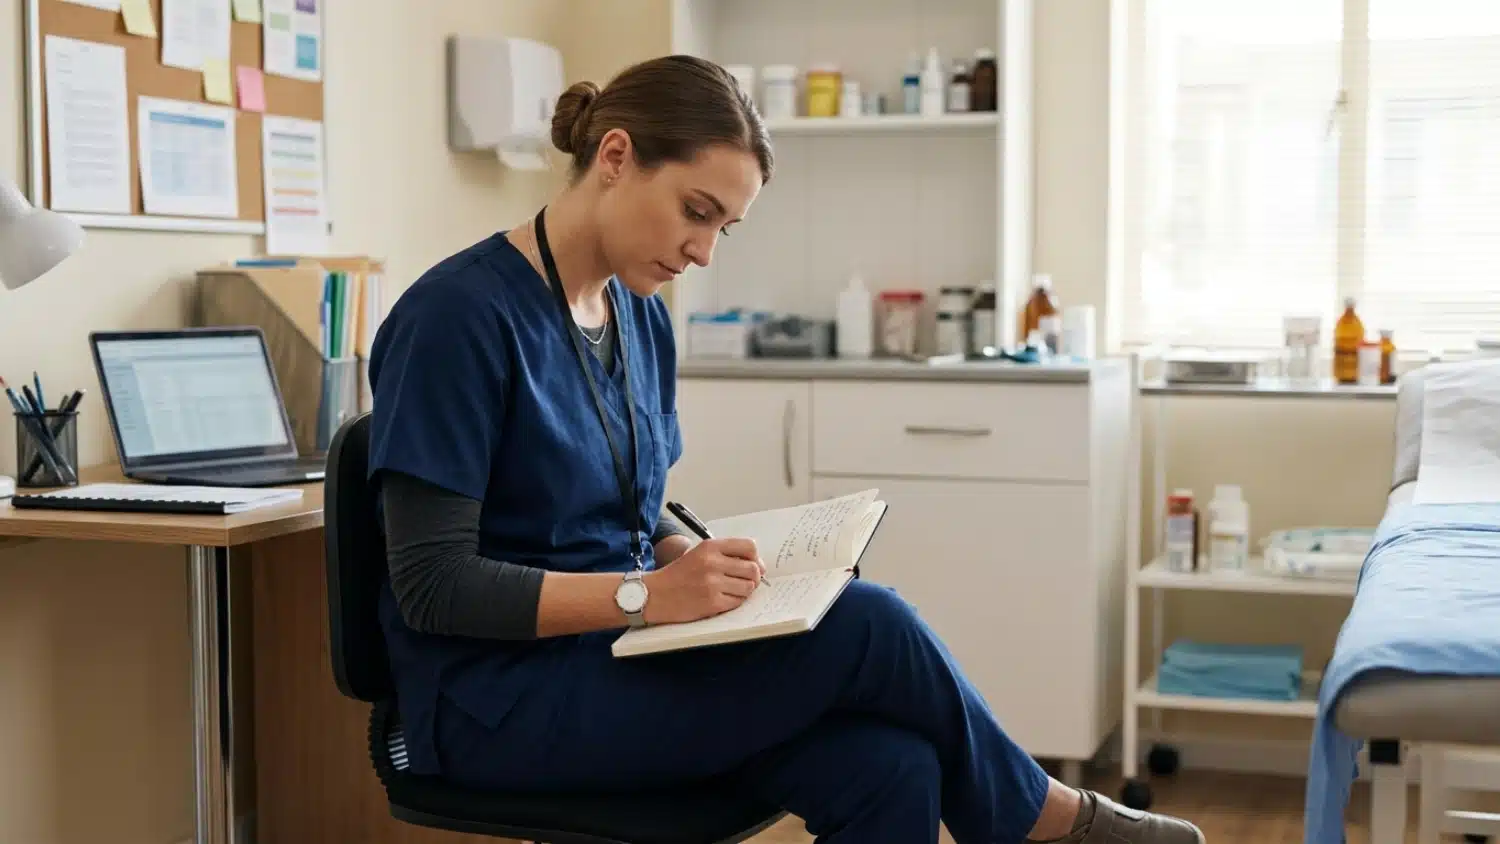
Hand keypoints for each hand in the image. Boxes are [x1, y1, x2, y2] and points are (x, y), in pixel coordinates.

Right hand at [642, 538, 765, 624]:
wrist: (655, 594)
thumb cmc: (678, 575)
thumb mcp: (699, 554)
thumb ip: (725, 554)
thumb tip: (758, 565)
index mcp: (710, 547)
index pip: (749, 546)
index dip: (756, 558)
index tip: (754, 565)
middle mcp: (713, 562)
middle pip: (753, 569)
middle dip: (754, 578)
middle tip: (745, 582)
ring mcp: (713, 583)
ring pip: (748, 587)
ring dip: (744, 591)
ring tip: (730, 591)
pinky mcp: (712, 602)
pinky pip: (738, 602)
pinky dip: (734, 602)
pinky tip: (722, 599)